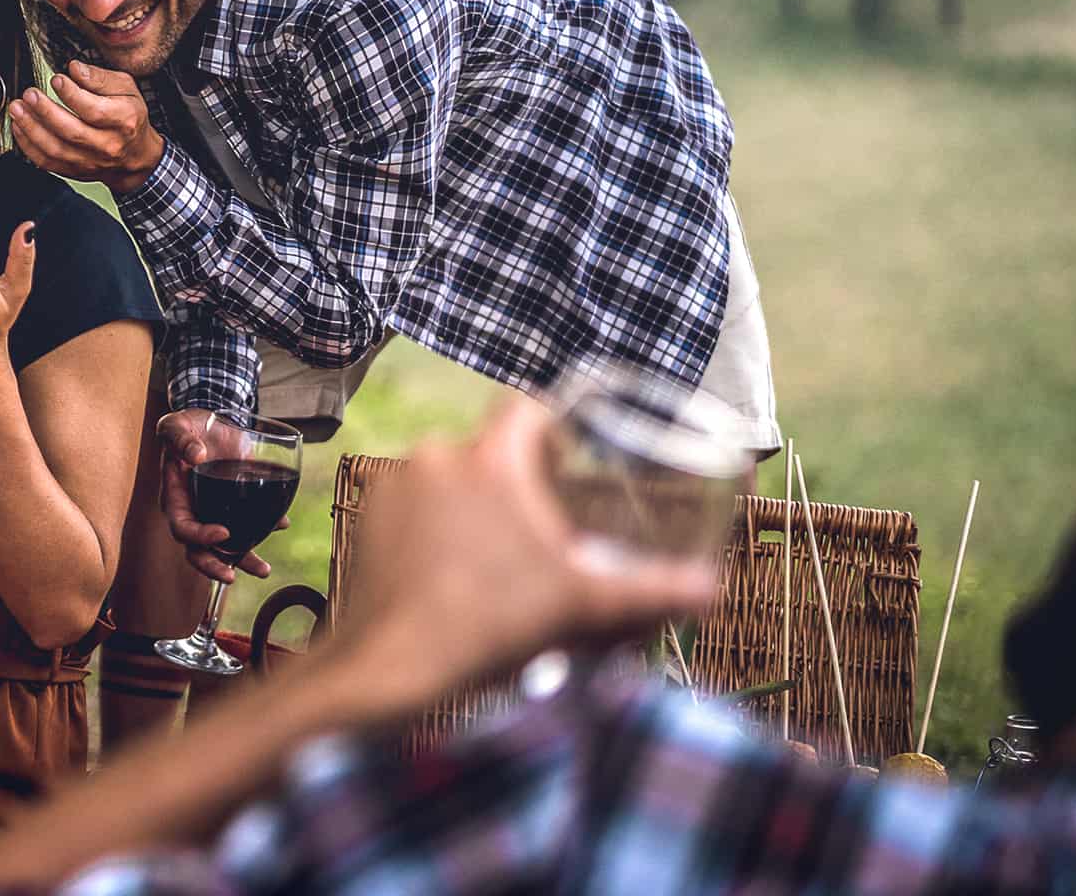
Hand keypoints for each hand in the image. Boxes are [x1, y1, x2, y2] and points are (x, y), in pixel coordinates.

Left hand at [8, 61, 162, 194]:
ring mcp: (90, 161)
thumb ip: (99, 78)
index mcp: (124, 120)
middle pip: (72, 131)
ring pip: (55, 149)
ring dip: (31, 128)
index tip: (56, 79)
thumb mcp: (126, 89)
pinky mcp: (75, 171)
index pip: (93, 110)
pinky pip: (47, 162)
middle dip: (45, 112)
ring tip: (17, 108)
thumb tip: (74, 69)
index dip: (71, 94)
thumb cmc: (129, 116)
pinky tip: (19, 127)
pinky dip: (28, 145)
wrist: (135, 156)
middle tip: (29, 94)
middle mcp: (108, 144)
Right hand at [159, 410, 281, 585]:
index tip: (223, 533)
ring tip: (264, 570)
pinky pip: (247, 525)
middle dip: (214, 566)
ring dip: (243, 560)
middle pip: (198, 550)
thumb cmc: (186, 426)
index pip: (182, 527)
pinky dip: (264, 528)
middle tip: (232, 576)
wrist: (211, 422)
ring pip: (225, 546)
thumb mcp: (176, 425)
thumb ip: (181, 438)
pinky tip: (281, 524)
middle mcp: (194, 511)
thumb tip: (196, 454)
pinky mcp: (234, 504)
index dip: (199, 536)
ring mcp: (214, 511)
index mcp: (175, 498)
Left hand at [355, 401, 718, 686]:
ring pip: (448, 479)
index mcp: (490, 458)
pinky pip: (410, 505)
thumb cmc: (490, 629)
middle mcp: (435, 455)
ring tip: (497, 557)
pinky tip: (450, 570)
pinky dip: (431, 527)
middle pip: (490, 451)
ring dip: (473, 506)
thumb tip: (711, 591)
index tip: (570, 454)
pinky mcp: (363, 517)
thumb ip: (652, 593)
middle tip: (542, 530)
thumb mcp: (582, 608)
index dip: (553, 425)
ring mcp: (392, 485)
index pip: (527, 408)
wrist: (391, 666)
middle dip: (517, 483)